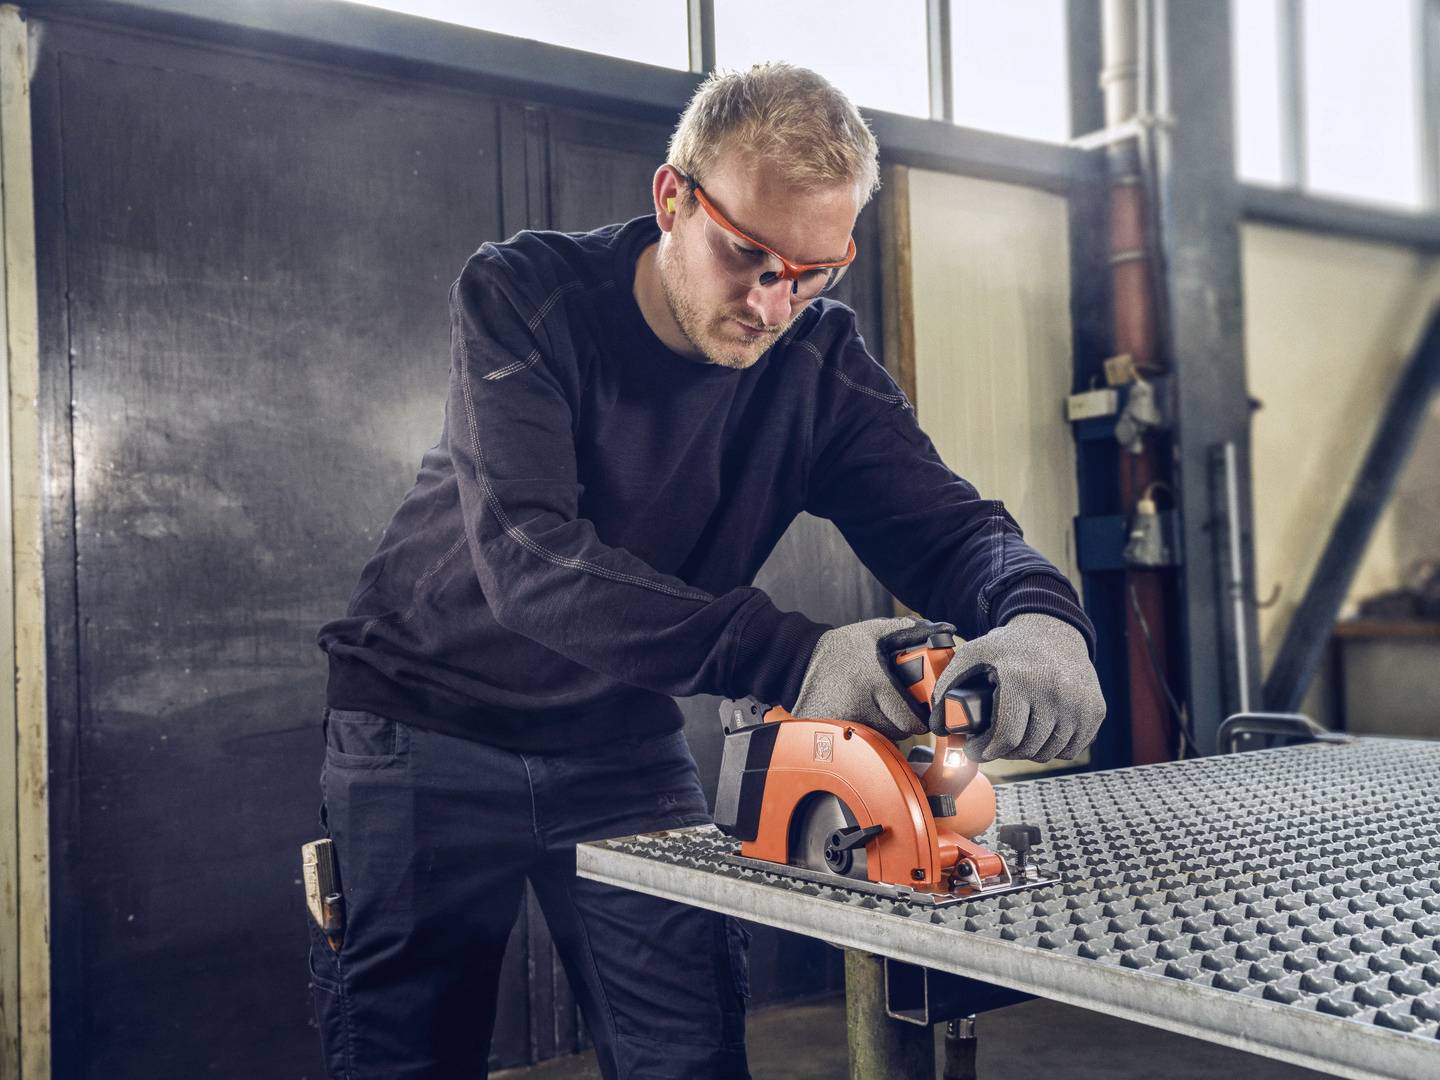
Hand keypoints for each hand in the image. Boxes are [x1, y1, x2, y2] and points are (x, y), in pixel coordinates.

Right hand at [792, 617, 954, 740]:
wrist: (798, 662)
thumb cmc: (840, 648)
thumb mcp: (872, 632)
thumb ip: (908, 630)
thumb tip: (943, 630)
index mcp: (874, 681)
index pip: (911, 719)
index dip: (920, 716)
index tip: (919, 709)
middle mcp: (860, 704)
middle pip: (898, 732)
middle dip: (903, 721)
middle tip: (896, 706)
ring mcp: (844, 721)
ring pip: (881, 740)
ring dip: (884, 729)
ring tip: (875, 709)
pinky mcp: (831, 731)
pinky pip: (860, 744)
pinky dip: (865, 735)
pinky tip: (860, 717)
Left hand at [930, 614, 1104, 761]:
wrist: (1054, 630)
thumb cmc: (1010, 646)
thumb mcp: (973, 654)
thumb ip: (947, 685)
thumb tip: (938, 725)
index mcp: (1021, 679)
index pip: (1006, 736)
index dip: (986, 751)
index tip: (976, 751)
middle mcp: (1055, 691)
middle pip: (1027, 748)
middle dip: (1004, 751)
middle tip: (995, 743)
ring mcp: (1079, 702)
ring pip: (1049, 752)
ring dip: (1029, 751)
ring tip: (1016, 737)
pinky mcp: (1095, 710)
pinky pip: (1072, 749)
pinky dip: (1055, 748)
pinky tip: (1041, 733)